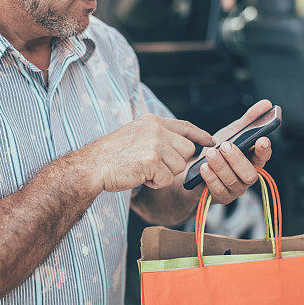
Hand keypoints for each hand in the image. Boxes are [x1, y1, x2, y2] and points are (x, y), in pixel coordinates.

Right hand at [75, 114, 214, 192]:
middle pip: (187, 150)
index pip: (185, 126)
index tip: (211, 141)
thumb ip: (158, 136)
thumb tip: (183, 146)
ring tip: (143, 170)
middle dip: (175, 163)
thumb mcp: (136, 135)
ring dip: (164, 174)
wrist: (93, 166)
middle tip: (154, 166)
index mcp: (152, 121)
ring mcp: (155, 143)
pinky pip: (167, 179)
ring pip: (179, 166)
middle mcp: (156, 129)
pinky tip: (140, 177)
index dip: (200, 135)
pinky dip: (155, 183)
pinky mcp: (152, 160)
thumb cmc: (112, 155)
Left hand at [196, 99, 273, 204]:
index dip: (264, 150)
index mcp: (253, 160)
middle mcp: (247, 177)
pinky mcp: (221, 197)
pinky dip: (211, 178)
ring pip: (233, 181)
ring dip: (221, 166)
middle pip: (250, 174)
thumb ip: (249, 119)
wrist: (194, 170)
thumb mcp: (232, 132)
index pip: (264, 157)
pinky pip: (219, 191)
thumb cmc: (217, 151)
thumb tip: (267, 103)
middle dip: (237, 159)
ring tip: (210, 154)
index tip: (262, 140)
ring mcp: (235, 189)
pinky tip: (204, 168)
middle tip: (225, 145)